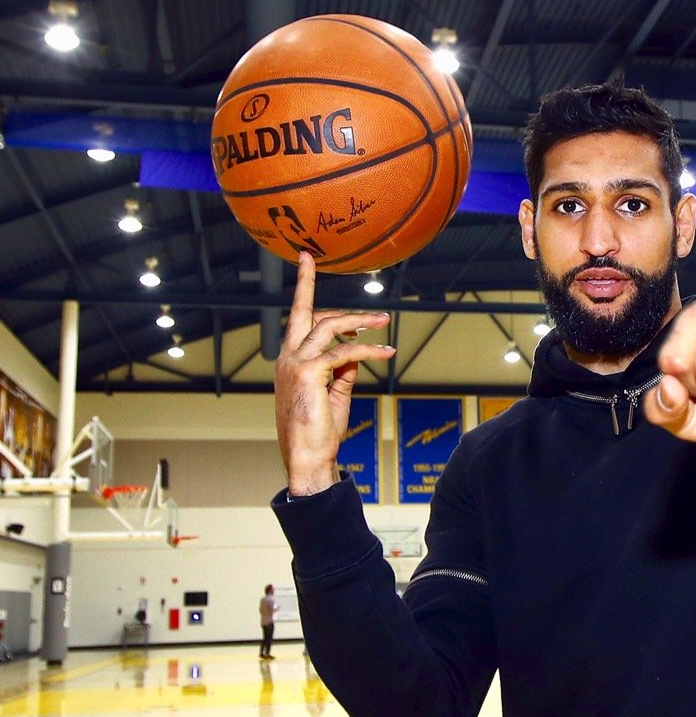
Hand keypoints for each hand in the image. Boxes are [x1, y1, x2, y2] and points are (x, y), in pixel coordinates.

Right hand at [274, 252, 394, 495]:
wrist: (307, 458)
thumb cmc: (319, 430)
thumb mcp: (335, 393)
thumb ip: (344, 369)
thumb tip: (357, 350)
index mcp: (290, 359)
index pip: (298, 316)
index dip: (304, 285)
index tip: (306, 258)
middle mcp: (288, 356)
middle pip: (313, 314)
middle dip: (346, 308)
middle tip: (380, 314)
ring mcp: (295, 362)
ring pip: (330, 327)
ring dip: (361, 322)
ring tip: (386, 323)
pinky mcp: (309, 372)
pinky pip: (345, 352)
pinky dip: (368, 350)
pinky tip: (386, 353)